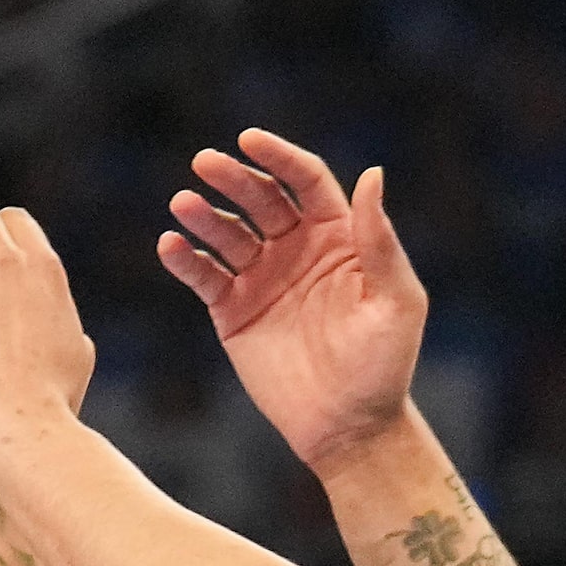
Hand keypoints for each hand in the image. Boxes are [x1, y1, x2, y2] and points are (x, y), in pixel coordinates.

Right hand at [158, 129, 427, 478]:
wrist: (346, 425)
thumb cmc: (383, 363)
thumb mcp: (395, 299)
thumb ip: (378, 240)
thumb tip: (371, 174)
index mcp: (339, 238)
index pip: (305, 182)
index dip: (278, 157)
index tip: (250, 140)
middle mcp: (297, 251)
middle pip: (260, 200)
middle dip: (232, 179)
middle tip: (204, 163)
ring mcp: (261, 280)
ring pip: (227, 235)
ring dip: (203, 217)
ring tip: (182, 206)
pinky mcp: (232, 313)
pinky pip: (204, 278)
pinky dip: (186, 261)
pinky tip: (171, 246)